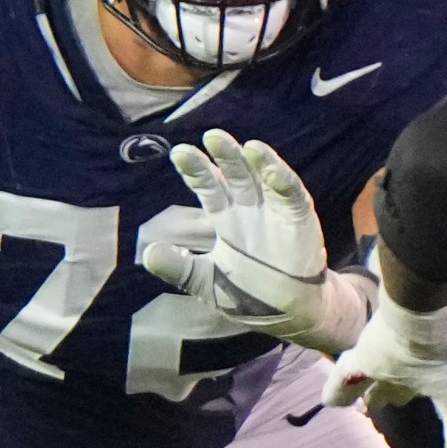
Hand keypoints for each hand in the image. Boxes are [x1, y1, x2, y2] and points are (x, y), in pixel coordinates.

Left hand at [147, 130, 369, 353]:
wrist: (287, 312)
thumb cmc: (247, 294)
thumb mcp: (205, 282)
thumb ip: (179, 268)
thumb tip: (148, 254)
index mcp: (225, 217)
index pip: (208, 187)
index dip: (196, 170)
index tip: (180, 154)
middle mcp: (248, 207)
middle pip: (234, 174)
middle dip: (224, 155)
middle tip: (212, 136)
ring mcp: (274, 210)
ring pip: (265, 177)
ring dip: (259, 160)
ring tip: (249, 146)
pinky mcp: (299, 218)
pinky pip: (292, 196)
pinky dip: (284, 183)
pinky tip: (273, 173)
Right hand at [324, 285, 446, 447]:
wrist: (442, 283)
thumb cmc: (444, 351)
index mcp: (378, 371)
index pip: (348, 387)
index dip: (339, 395)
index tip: (330, 402)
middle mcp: (378, 342)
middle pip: (368, 365)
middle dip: (371, 382)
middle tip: (370, 391)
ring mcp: (395, 313)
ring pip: (386, 338)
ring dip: (390, 352)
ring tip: (400, 356)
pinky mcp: (416, 288)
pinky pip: (410, 313)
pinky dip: (417, 323)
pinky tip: (435, 320)